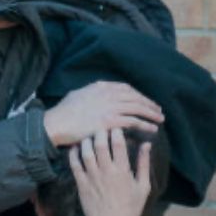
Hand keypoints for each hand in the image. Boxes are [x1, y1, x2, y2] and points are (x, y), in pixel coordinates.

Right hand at [44, 81, 162, 146]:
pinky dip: (145, 124)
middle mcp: (107, 94)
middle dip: (148, 103)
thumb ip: (91, 94)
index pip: (126, 88)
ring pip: (137, 108)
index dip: (138, 95)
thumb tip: (98, 93)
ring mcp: (109, 107)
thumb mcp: (77, 95)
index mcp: (100, 87)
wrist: (56, 123)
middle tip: (158, 110)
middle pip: (135, 97)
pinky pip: (134, 122)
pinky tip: (152, 129)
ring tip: (159, 119)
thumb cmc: (63, 113)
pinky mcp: (110, 121)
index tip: (145, 101)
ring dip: (151, 113)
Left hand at [68, 129, 151, 215]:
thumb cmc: (131, 207)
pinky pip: (75, 165)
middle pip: (101, 144)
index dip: (116, 130)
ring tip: (87, 135)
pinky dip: (74, 154)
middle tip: (99, 125)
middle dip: (100, 131)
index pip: (119, 144)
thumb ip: (144, 163)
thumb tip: (147, 144)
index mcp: (124, 171)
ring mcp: (93, 178)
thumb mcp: (143, 186)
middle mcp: (107, 172)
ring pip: (86, 152)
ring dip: (86, 140)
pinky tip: (75, 147)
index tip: (115, 125)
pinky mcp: (81, 185)